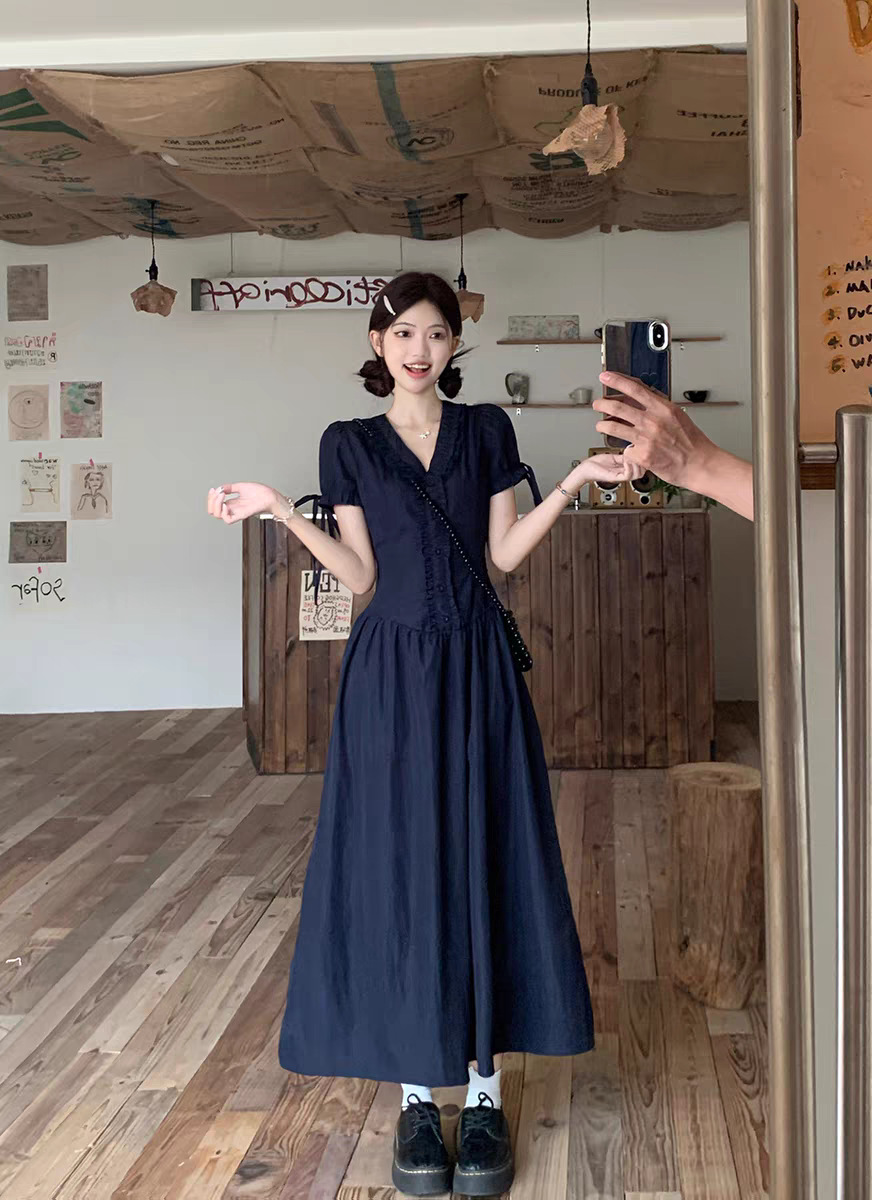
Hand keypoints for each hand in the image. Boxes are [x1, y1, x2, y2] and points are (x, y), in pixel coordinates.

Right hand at [206, 482, 282, 523]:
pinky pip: (228, 520)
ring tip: (221, 496)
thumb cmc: (261, 493)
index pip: (214, 505)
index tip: (213, 489)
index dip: (211, 497)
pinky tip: (225, 504)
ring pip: (218, 515)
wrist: (270, 496)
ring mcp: (236, 513)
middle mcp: (233, 509)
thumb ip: (230, 488)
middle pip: (213, 511)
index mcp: (232, 503)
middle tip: (217, 493)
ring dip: (215, 504)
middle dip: (211, 501)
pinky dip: (223, 513)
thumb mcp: (241, 487)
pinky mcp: (242, 515)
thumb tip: (220, 488)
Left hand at [566, 452, 645, 490]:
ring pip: (637, 475)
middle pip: (641, 473)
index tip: (640, 451)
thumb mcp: (613, 457)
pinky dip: (629, 467)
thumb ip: (623, 457)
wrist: (584, 469)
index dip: (643, 460)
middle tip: (637, 454)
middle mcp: (623, 474)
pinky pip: (627, 475)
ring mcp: (619, 477)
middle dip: (642, 462)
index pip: (640, 468)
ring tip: (631, 456)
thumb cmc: (595, 464)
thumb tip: (632, 452)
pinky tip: (625, 460)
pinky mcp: (614, 477)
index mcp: (623, 469)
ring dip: (636, 464)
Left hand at [593, 371, 716, 488]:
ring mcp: (646, 438)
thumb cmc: (692, 442)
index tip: (606, 377)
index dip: (616, 381)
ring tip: (601, 425)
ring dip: (603, 425)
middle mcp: (653, 421)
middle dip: (602, 404)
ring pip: (614, 427)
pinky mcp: (642, 455)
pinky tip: (627, 450)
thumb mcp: (677, 415)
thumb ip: (658, 407)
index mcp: (663, 408)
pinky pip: (625, 449)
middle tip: (597, 404)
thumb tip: (641, 397)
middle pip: (618, 407)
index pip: (635, 388)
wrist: (699, 464)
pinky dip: (624, 449)